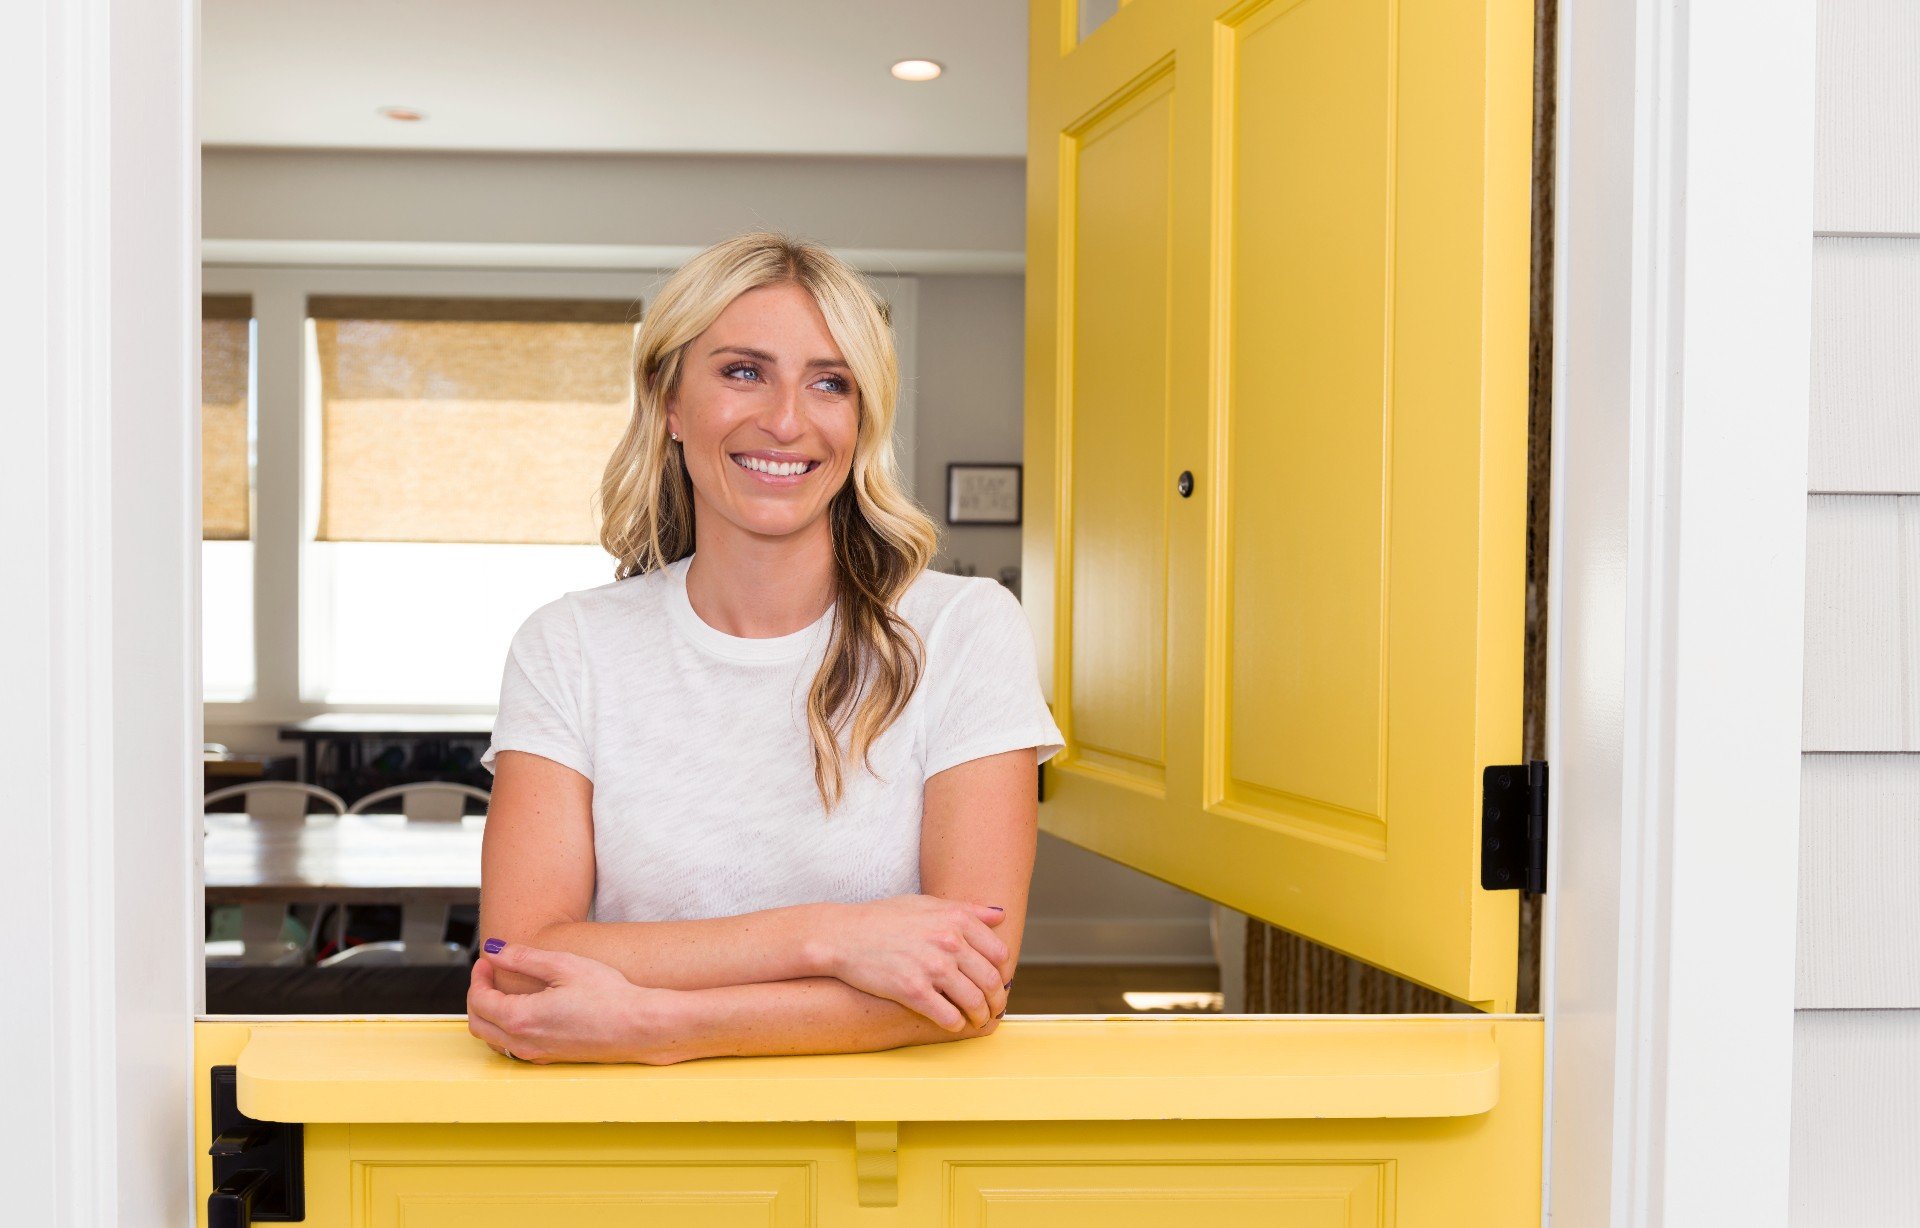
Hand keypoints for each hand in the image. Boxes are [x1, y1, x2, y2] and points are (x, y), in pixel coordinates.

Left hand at [466, 940, 685, 1064]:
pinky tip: (524, 1010)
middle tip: (489, 973)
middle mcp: (524, 1043)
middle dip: (478, 996)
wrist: (640, 1027)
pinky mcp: (550, 1058)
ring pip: (493, 1039)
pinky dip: (505, 1027)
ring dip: (490, 1013)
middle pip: (479, 1024)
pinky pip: (513, 1046)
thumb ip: (523, 957)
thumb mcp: (564, 965)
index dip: (478, 976)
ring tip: (504, 989)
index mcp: (522, 1018)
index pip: (480, 1000)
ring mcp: (537, 1054)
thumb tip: (495, 950)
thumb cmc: (609, 996)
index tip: (487, 961)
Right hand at [809, 895, 1011, 1030]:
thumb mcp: (926, 904)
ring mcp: (932, 967)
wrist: (843, 935)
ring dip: (980, 1016)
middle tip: (994, 1009)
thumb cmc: (882, 919)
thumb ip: (966, 909)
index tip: (997, 983)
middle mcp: (949, 941)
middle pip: (991, 981)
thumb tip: (1000, 915)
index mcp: (956, 919)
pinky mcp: (913, 991)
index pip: (998, 953)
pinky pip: (949, 1017)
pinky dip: (956, 1024)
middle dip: (997, 1001)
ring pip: (974, 1002)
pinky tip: (953, 1023)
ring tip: (976, 1020)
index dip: (1002, 973)